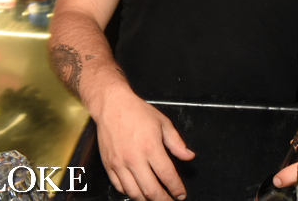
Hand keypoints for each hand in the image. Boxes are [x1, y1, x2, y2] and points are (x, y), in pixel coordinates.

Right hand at [93, 86, 194, 200]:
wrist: (112, 106)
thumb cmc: (137, 112)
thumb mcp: (163, 123)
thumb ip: (177, 143)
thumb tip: (188, 156)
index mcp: (151, 147)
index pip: (167, 175)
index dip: (176, 188)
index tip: (181, 194)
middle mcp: (134, 158)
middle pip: (151, 190)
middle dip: (163, 200)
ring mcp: (120, 164)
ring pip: (134, 193)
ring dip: (146, 200)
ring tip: (155, 199)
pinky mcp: (109, 166)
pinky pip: (120, 187)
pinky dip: (130, 193)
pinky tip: (138, 192)